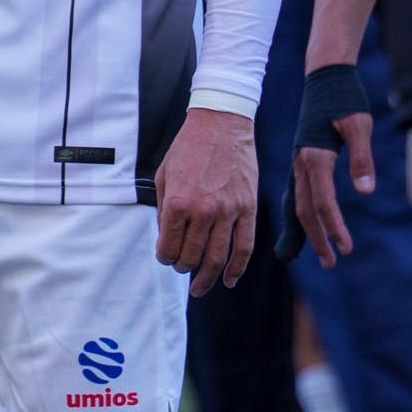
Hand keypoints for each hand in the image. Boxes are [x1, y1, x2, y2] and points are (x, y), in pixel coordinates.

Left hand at [158, 108, 260, 290]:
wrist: (221, 123)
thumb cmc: (189, 147)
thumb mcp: (164, 175)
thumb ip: (164, 209)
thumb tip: (167, 238)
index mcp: (177, 203)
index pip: (168, 247)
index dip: (164, 256)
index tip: (166, 256)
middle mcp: (202, 211)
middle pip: (191, 257)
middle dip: (182, 267)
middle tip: (181, 267)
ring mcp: (228, 211)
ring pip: (217, 258)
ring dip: (206, 278)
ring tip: (200, 287)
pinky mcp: (247, 209)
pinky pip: (244, 247)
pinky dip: (236, 269)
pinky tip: (229, 280)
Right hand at [289, 111, 371, 264]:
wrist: (325, 76)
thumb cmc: (344, 98)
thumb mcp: (359, 125)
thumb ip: (361, 159)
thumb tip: (365, 192)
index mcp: (314, 157)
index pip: (323, 202)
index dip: (335, 228)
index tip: (346, 248)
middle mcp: (301, 163)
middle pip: (305, 210)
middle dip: (317, 239)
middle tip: (330, 263)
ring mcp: (299, 162)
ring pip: (297, 204)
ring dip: (305, 230)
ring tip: (310, 254)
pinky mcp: (302, 159)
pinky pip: (297, 193)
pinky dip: (299, 213)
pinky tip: (302, 225)